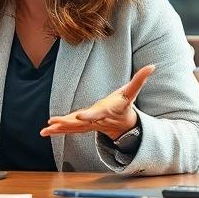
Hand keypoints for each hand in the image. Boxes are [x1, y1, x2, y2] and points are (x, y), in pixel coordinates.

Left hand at [41, 65, 155, 140]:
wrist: (122, 123)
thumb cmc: (125, 104)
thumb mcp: (132, 91)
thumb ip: (141, 79)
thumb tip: (153, 66)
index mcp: (106, 111)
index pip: (98, 113)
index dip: (90, 115)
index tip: (81, 116)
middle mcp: (95, 120)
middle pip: (80, 123)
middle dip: (68, 124)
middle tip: (54, 123)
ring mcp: (88, 125)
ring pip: (72, 128)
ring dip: (59, 129)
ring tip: (45, 130)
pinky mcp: (82, 126)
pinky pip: (69, 129)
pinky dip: (57, 130)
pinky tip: (45, 131)